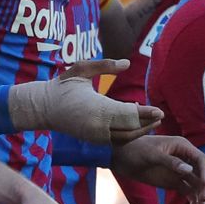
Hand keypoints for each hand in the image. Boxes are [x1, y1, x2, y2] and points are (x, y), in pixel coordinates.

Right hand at [8, 58, 164, 144]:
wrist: (42, 107)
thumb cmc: (63, 85)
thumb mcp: (82, 69)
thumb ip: (105, 65)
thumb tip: (127, 63)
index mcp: (97, 109)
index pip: (128, 115)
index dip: (145, 114)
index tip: (160, 110)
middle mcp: (98, 126)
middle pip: (130, 130)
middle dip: (147, 123)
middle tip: (161, 116)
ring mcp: (95, 136)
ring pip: (124, 138)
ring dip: (140, 131)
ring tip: (152, 122)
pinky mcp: (93, 140)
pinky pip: (116, 140)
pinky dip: (128, 135)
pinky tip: (135, 125)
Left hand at [111, 135, 204, 203]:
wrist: (121, 157)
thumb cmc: (135, 149)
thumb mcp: (152, 155)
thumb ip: (170, 162)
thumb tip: (188, 169)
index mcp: (181, 146)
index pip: (201, 160)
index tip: (204, 185)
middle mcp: (184, 158)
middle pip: (202, 172)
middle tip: (203, 198)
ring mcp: (179, 171)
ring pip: (197, 183)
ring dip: (201, 194)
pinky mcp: (174, 181)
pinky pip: (188, 190)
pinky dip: (193, 198)